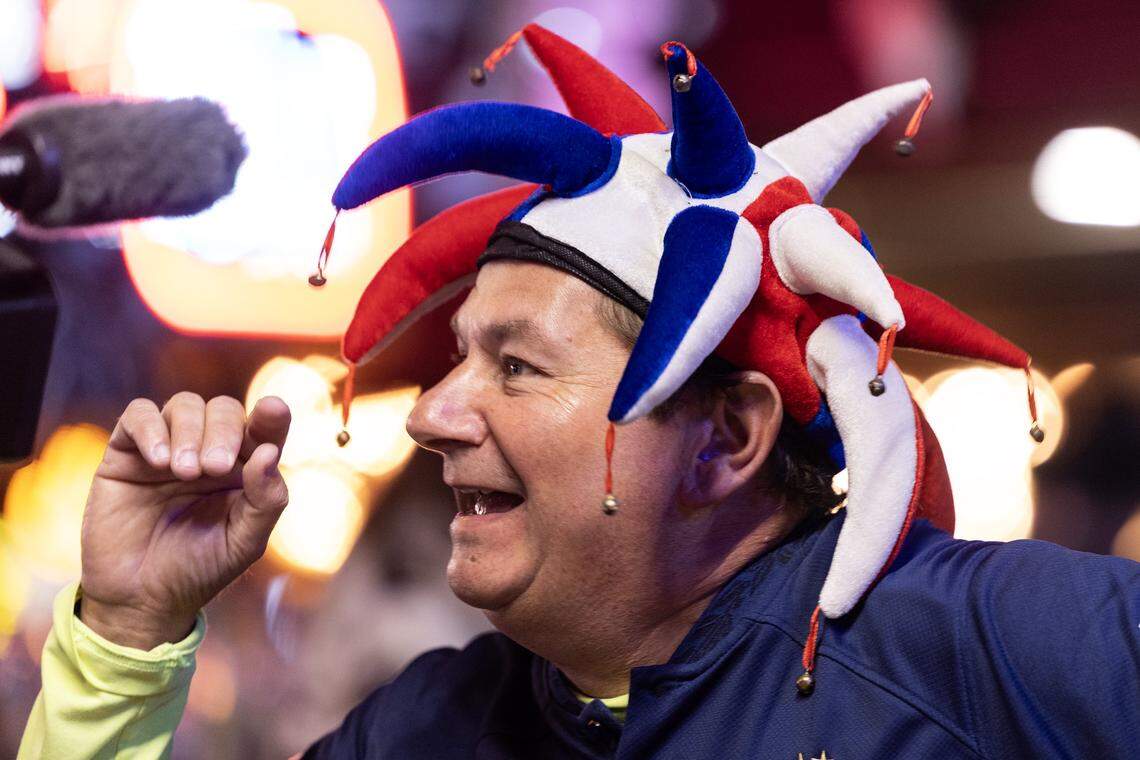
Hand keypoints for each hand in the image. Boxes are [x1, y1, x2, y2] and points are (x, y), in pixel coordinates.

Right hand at [78, 393, 290, 648]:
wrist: (140, 599)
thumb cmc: (199, 569)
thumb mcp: (244, 542)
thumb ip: (266, 500)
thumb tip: (270, 452)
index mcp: (244, 468)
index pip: (263, 429)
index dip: (272, 416)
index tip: (273, 410)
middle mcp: (208, 450)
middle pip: (224, 409)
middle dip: (223, 431)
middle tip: (214, 468)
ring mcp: (168, 448)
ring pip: (185, 405)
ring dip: (189, 431)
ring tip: (185, 472)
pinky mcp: (127, 453)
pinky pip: (138, 414)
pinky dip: (151, 428)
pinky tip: (158, 462)